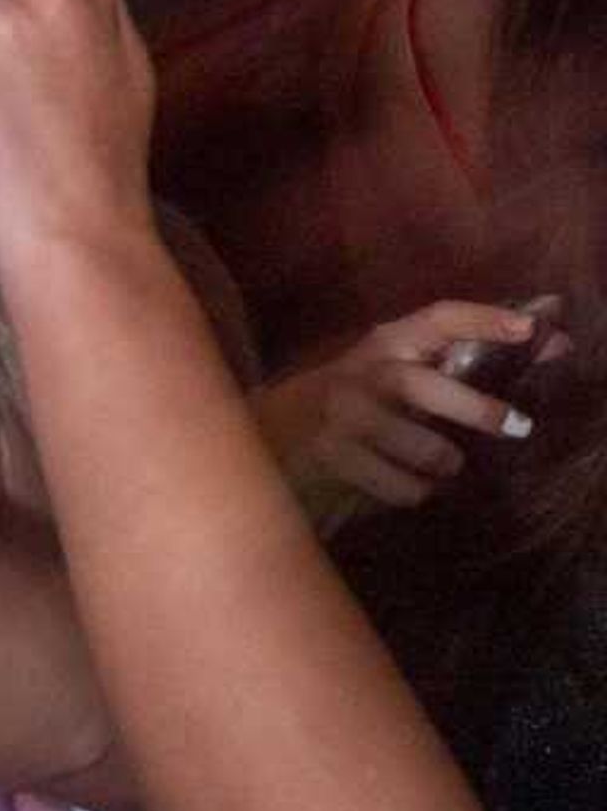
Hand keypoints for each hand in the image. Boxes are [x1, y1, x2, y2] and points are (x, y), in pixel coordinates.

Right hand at [257, 298, 563, 515]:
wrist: (260, 441)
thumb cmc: (346, 408)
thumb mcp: (393, 378)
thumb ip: (458, 366)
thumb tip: (550, 342)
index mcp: (382, 346)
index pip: (436, 319)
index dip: (484, 318)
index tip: (532, 325)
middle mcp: (361, 374)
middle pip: (426, 386)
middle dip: (478, 409)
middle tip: (519, 428)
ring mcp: (341, 416)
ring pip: (423, 449)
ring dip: (442, 465)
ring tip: (439, 468)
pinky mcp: (331, 457)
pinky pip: (401, 486)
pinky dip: (412, 492)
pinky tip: (400, 485)